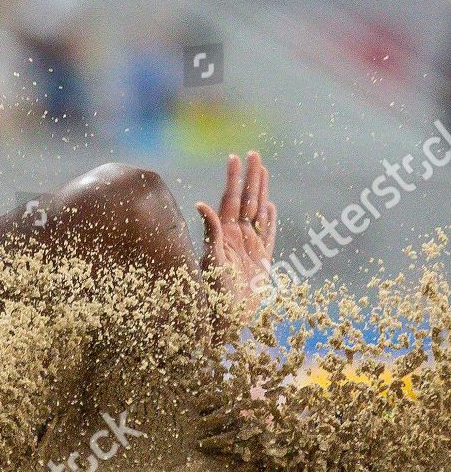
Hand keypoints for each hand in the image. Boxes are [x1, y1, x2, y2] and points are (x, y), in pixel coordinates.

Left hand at [196, 151, 277, 319]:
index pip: (231, 198)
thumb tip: (201, 204)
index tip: (235, 157)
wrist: (227, 317)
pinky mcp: (261, 259)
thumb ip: (211, 231)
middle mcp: (237, 235)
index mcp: (224, 232)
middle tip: (254, 154)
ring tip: (263, 170)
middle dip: (251, 177)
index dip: (234, 178)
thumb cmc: (215, 291)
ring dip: (261, 191)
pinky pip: (268, 234)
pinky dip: (270, 220)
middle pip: (246, 199)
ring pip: (258, 211)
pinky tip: (269, 205)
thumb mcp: (212, 258)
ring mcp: (250, 245)